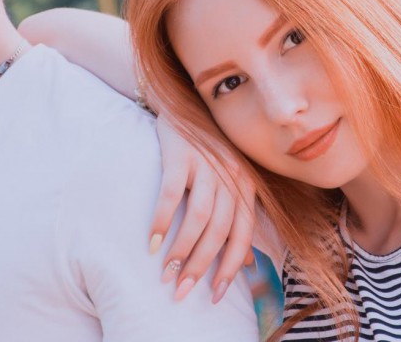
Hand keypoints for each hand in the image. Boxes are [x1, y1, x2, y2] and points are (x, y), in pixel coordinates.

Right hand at [148, 115, 256, 302]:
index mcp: (246, 184)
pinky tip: (152, 243)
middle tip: (182, 291)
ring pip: (199, 216)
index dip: (231, 267)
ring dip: (182, 249)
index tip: (216, 295)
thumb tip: (248, 263)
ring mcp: (206, 164)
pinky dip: (162, 220)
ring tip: (166, 274)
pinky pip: (171, 194)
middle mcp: (231, 175)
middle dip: (201, 265)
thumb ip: (238, 219)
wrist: (186, 104)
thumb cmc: (210, 151)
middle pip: (220, 230)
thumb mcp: (230, 181)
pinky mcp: (180, 155)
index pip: (243, 233)